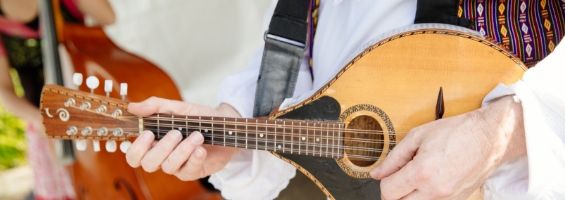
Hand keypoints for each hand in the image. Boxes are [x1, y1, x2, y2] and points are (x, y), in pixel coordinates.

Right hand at [126, 97, 240, 180]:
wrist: (226, 125)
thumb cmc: (199, 118)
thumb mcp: (178, 107)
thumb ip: (155, 106)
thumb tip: (133, 107)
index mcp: (154, 143)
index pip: (134, 156)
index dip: (137, 149)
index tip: (148, 133)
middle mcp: (163, 157)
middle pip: (148, 164)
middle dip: (162, 148)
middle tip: (176, 133)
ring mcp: (178, 166)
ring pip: (169, 166)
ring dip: (182, 150)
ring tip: (198, 136)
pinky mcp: (194, 171)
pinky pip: (189, 170)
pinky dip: (194, 158)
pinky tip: (201, 149)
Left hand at [371, 96, 525, 199]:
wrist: (490, 137)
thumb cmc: (457, 132)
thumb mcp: (418, 136)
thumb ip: (394, 158)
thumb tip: (377, 173)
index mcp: (422, 172)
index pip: (388, 191)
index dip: (383, 181)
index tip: (388, 173)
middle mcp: (435, 190)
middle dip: (395, 191)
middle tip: (400, 177)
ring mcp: (448, 199)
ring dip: (410, 195)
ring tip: (415, 178)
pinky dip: (425, 196)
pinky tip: (429, 181)